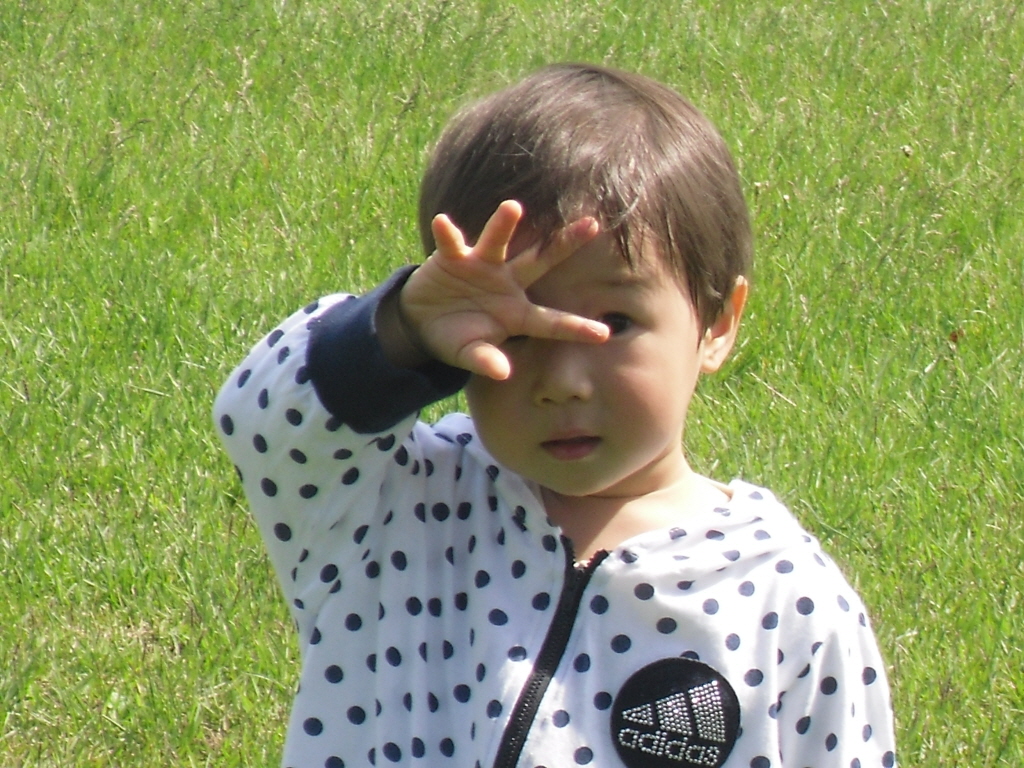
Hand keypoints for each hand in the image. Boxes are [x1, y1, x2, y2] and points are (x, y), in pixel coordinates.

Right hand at [396, 200, 609, 379]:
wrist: (424, 321)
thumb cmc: (456, 339)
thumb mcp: (470, 354)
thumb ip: (485, 361)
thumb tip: (502, 372)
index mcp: (517, 314)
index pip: (551, 321)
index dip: (575, 328)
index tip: (604, 334)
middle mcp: (507, 283)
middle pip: (540, 261)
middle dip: (565, 244)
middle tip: (592, 225)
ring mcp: (482, 266)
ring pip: (497, 242)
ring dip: (503, 225)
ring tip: (512, 207)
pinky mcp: (453, 257)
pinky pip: (452, 244)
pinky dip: (447, 234)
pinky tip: (442, 222)